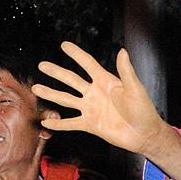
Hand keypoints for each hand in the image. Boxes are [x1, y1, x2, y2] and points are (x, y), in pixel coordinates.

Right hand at [34, 44, 180, 166]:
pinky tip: (46, 123)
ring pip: (66, 99)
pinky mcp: (89, 124)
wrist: (144, 134)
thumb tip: (122, 50)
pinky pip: (70, 123)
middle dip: (56, 72)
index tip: (64, 45)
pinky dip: (58, 124)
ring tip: (36, 88)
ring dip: (51, 94)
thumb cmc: (143, 110)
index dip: (76, 54)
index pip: (88, 64)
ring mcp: (90, 108)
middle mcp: (94, 93)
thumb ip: (126, 71)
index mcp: (105, 81)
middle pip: (71, 80)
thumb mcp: (135, 89)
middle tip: (42, 65)